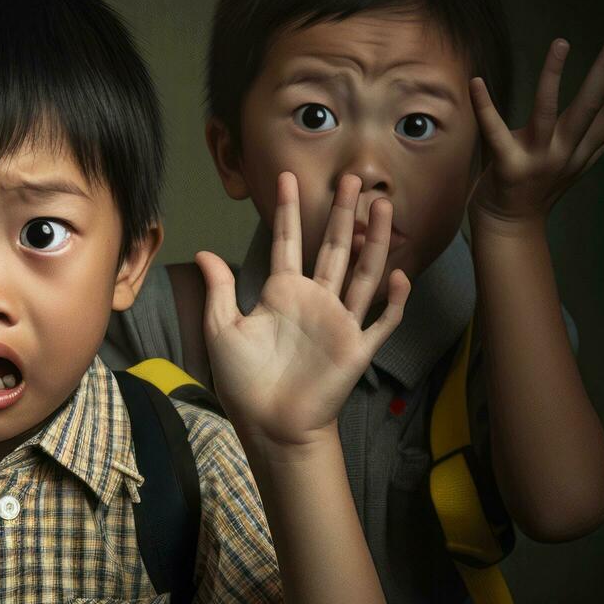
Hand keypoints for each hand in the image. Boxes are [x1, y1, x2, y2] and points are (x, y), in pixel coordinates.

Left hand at [197, 173, 409, 446]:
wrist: (270, 426)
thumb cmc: (244, 382)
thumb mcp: (222, 329)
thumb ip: (219, 290)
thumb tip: (204, 253)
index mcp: (282, 293)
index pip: (288, 242)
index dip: (289, 212)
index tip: (288, 178)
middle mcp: (314, 301)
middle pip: (333, 247)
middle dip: (343, 213)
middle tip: (353, 177)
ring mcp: (339, 322)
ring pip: (362, 272)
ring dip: (374, 241)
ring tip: (382, 206)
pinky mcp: (357, 347)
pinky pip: (381, 319)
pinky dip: (393, 299)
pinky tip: (399, 274)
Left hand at [469, 34, 603, 228]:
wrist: (509, 227)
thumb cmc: (536, 185)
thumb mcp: (573, 159)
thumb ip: (590, 133)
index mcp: (584, 152)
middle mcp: (567, 155)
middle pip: (594, 110)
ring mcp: (538, 161)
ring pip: (551, 113)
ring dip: (555, 76)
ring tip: (562, 42)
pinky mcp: (506, 167)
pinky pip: (494, 132)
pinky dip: (484, 107)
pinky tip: (477, 82)